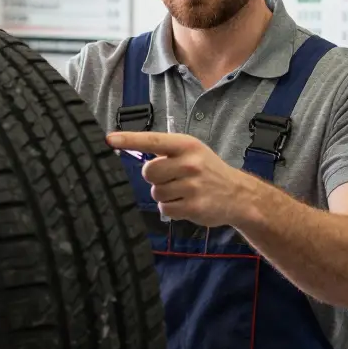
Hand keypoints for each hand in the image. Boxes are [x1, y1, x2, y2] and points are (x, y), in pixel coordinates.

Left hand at [107, 131, 250, 226]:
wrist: (238, 194)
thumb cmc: (208, 170)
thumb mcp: (193, 152)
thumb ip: (167, 152)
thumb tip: (132, 150)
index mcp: (187, 145)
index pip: (153, 140)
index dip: (129, 140)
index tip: (109, 139)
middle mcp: (190, 163)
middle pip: (149, 172)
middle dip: (155, 178)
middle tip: (172, 178)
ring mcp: (192, 186)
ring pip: (156, 193)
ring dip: (165, 195)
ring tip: (184, 191)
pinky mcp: (193, 207)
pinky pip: (165, 209)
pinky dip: (172, 209)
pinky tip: (187, 203)